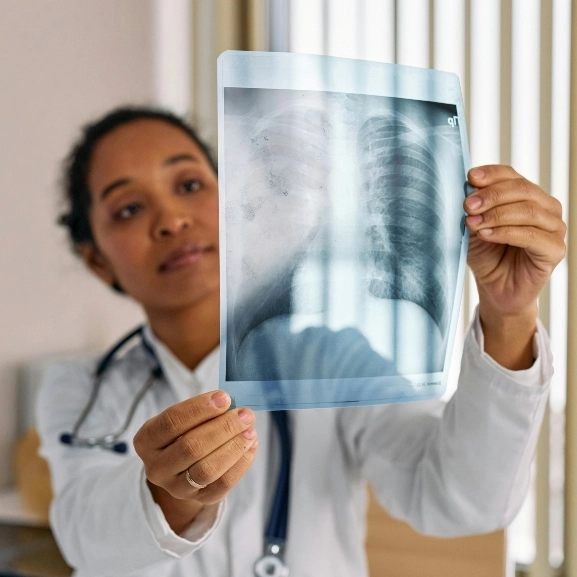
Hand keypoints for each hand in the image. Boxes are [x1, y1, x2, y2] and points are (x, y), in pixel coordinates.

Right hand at [133, 391, 257, 531]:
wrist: (183, 466)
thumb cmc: (185, 432)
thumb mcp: (183, 418)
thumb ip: (203, 410)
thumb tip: (231, 403)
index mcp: (146, 440)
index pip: (171, 422)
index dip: (199, 409)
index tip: (224, 398)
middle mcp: (156, 468)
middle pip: (191, 447)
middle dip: (223, 428)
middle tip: (245, 414)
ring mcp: (176, 488)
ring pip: (207, 470)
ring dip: (234, 447)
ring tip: (251, 430)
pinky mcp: (200, 499)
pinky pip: (223, 484)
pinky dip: (241, 463)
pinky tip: (251, 445)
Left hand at [464, 165, 565, 367]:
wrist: (494, 288)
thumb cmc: (486, 255)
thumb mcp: (475, 226)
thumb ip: (475, 207)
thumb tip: (469, 186)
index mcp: (527, 196)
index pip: (512, 176)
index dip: (491, 174)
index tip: (470, 177)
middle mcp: (545, 208)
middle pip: (522, 190)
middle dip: (491, 195)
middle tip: (468, 205)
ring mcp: (554, 229)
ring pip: (529, 211)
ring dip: (497, 214)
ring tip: (473, 222)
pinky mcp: (554, 251)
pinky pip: (533, 236)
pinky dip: (507, 232)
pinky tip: (487, 234)